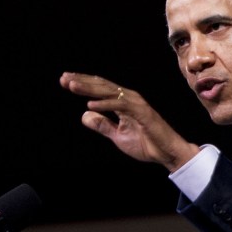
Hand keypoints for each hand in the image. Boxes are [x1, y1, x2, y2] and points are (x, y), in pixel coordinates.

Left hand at [59, 72, 199, 171]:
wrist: (167, 153)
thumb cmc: (147, 144)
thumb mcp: (118, 135)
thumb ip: (103, 125)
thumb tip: (85, 115)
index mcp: (124, 103)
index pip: (100, 89)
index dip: (83, 84)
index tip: (65, 81)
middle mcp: (130, 99)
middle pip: (102, 85)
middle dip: (82, 81)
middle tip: (64, 78)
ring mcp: (137, 105)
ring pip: (109, 92)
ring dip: (90, 89)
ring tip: (72, 86)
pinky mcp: (142, 113)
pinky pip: (121, 106)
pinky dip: (105, 104)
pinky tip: (90, 105)